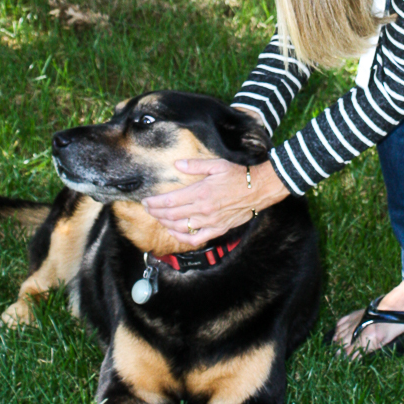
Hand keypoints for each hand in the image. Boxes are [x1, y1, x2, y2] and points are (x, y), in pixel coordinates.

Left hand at [142, 158, 289, 246]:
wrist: (258, 190)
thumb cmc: (238, 176)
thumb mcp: (217, 165)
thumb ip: (195, 165)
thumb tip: (178, 164)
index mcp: (201, 192)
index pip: (170, 201)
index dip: (154, 203)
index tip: (145, 202)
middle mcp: (203, 209)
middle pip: (171, 215)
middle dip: (156, 213)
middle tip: (148, 209)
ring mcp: (210, 221)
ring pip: (180, 227)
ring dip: (165, 224)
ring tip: (158, 219)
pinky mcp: (218, 229)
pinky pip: (196, 238)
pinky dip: (182, 237)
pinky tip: (175, 232)